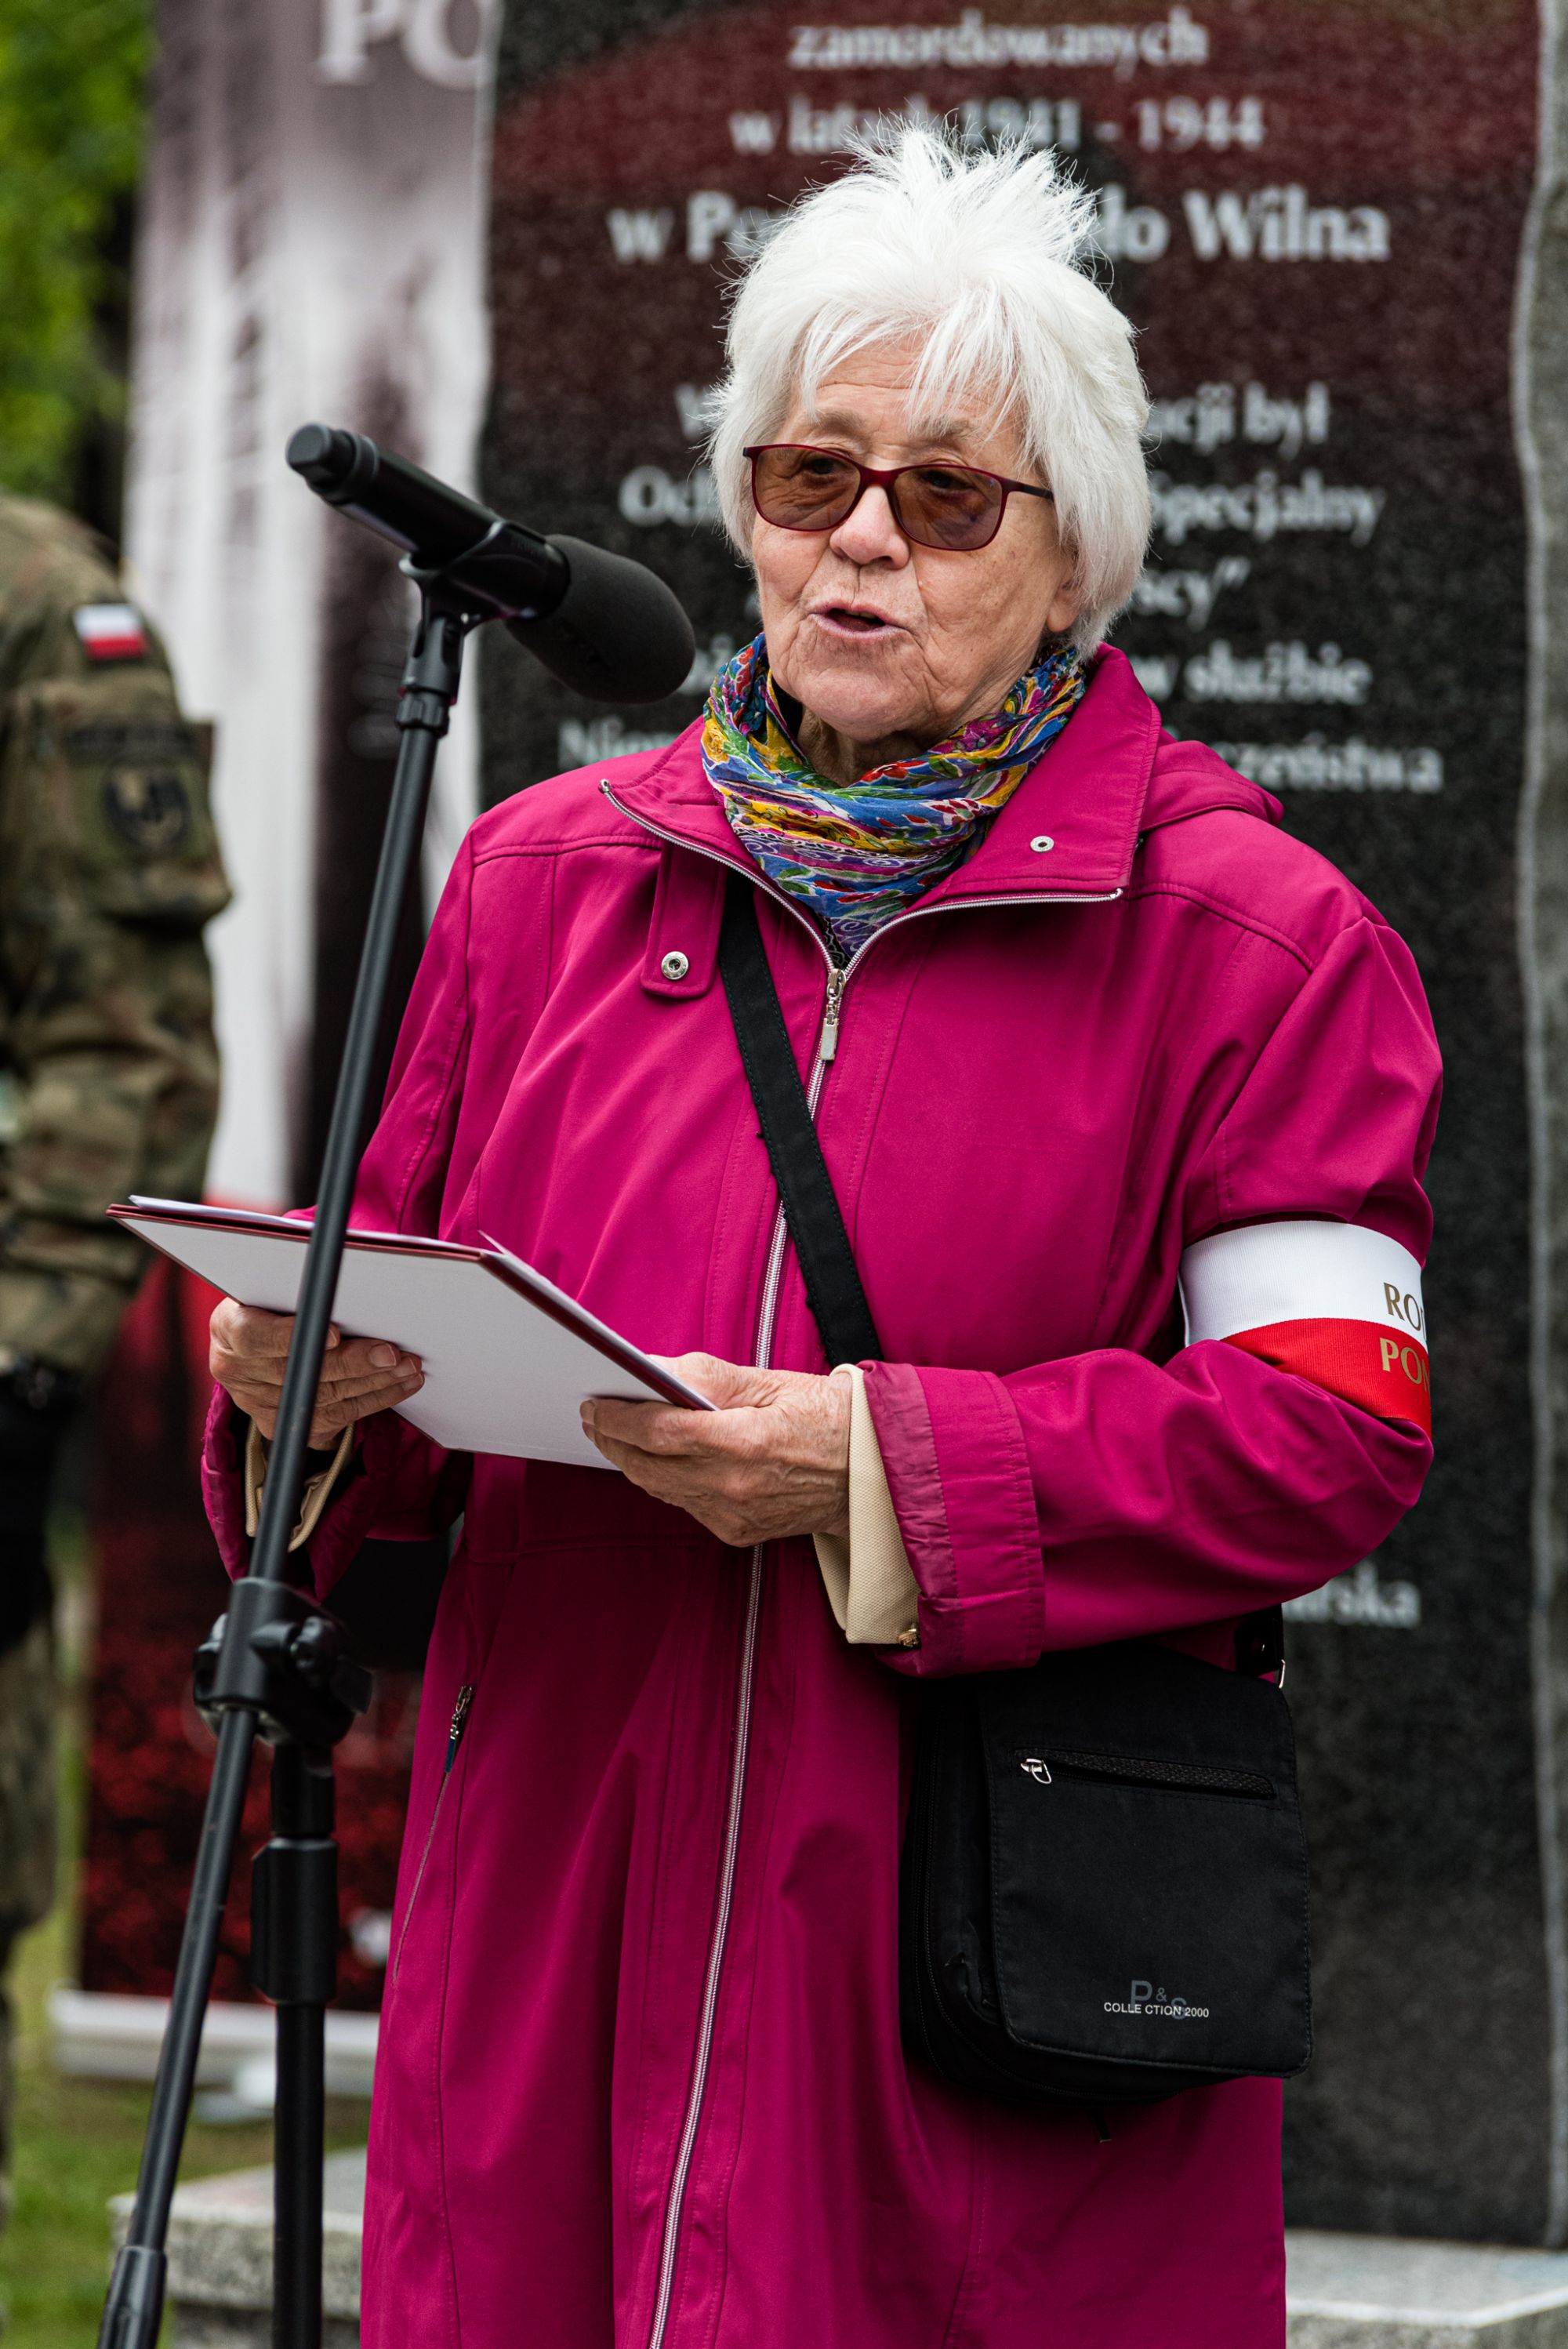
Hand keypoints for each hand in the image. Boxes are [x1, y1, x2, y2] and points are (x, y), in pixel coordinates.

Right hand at [208, 1298, 423, 1447]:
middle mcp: (235, 1370)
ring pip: (323, 1398)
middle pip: (300, 1373)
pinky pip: (334, 1418)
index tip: (333, 1333)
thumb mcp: (274, 1283)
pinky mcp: (281, 1425)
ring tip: (410, 1367)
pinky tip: (400, 1384)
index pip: (254, 1336)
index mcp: (227, 1327)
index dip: (291, 1336)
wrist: (253, 1336)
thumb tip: (342, 1278)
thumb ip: (301, 1289)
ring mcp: (256, 1403)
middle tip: (393, 1353)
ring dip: (374, 1383)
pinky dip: (373, 1400)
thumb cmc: (273, 1297)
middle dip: (354, 1362)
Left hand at [580, 1353, 850, 1547]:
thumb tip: (652, 1368)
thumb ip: (705, 1376)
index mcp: (743, 1443)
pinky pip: (684, 1504)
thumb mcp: (769, 1381)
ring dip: (632, 1462)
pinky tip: (656, 1459)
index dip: (618, 1418)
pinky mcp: (736, 1532)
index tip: (594, 1403)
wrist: (871, 1471)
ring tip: (614, 1435)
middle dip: (613, 1440)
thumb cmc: (827, 1417)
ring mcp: (733, 1515)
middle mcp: (733, 1487)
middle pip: (648, 1466)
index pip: (659, 1432)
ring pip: (660, 1489)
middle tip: (593, 1416)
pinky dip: (664, 1480)